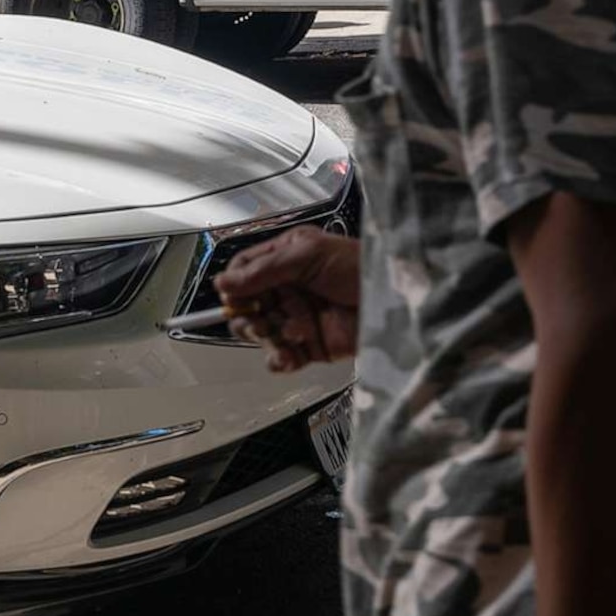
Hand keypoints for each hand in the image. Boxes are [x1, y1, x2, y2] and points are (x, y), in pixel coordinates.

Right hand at [211, 228, 359, 369]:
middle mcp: (287, 288)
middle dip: (247, 317)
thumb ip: (264, 269)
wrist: (393, 302)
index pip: (244, 271)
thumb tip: (221, 283)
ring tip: (286, 337)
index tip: (234, 297)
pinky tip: (288, 357)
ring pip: (261, 334)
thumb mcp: (308, 255)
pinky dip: (279, 360)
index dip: (234, 286)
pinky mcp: (309, 346)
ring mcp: (297, 317)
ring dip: (266, 339)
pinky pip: (280, 357)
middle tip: (259, 322)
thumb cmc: (356, 267)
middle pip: (247, 306)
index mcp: (285, 259)